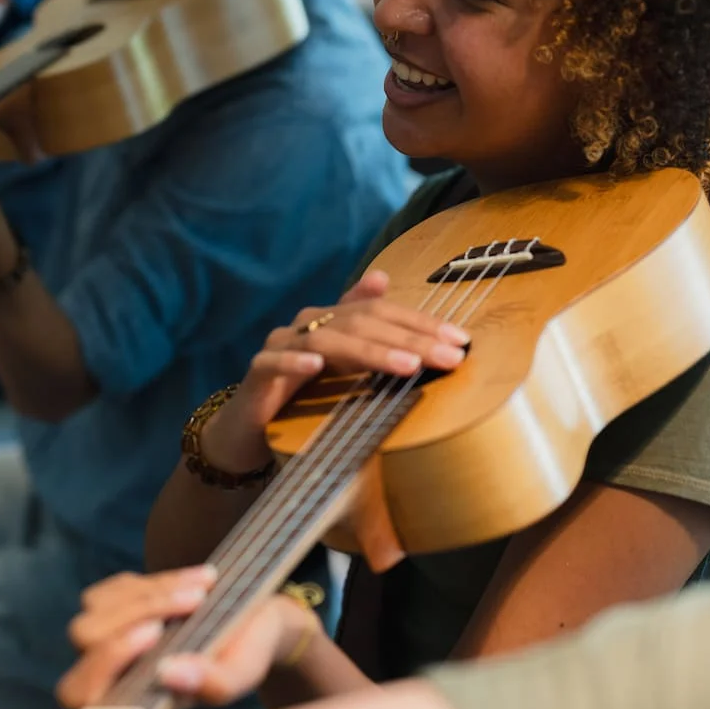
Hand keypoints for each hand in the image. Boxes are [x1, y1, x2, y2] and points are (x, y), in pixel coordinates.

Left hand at [56, 567, 319, 708]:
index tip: (156, 633)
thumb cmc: (247, 656)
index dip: (104, 660)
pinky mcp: (120, 604)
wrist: (260, 622)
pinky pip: (114, 587)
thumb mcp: (241, 673)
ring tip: (205, 590)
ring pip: (95, 608)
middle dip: (134, 612)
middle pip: (83, 637)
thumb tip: (169, 674)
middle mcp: (114, 673)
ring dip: (153, 593)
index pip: (79, 693)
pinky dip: (156, 580)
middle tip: (192, 604)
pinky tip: (198, 581)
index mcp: (133, 703)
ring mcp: (112, 636)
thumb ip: (212, 683)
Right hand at [197, 271, 472, 474]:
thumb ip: (368, 333)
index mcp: (333, 320)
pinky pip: (273, 362)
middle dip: (409, 338)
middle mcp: (307, 325)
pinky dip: (294, 360)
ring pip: (325, 339)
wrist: (248, 431)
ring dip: (370, 351)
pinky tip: (317, 365)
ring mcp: (280, 346)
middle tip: (448, 356)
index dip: (421, 323)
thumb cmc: (303, 398)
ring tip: (408, 366)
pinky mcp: (257, 374)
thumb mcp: (344, 369)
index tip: (460, 340)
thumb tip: (383, 277)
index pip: (382, 312)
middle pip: (362, 322)